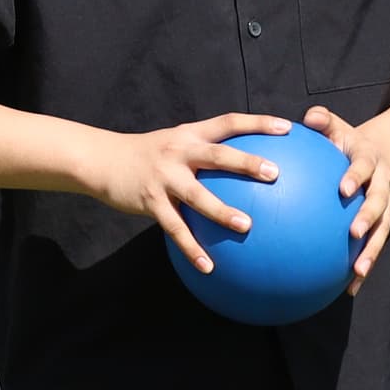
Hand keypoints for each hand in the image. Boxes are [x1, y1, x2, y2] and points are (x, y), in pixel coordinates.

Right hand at [83, 112, 289, 273]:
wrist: (103, 160)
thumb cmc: (148, 155)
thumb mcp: (175, 143)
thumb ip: (205, 153)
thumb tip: (244, 168)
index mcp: (190, 134)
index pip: (229, 123)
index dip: (257, 123)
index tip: (286, 128)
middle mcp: (179, 151)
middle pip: (218, 155)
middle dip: (246, 163)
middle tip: (275, 174)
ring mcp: (164, 177)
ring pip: (198, 195)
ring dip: (223, 211)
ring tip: (247, 226)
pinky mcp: (150, 201)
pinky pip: (176, 229)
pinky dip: (192, 248)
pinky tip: (209, 266)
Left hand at [303, 105, 389, 290]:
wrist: (380, 154)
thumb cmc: (345, 141)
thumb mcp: (337, 126)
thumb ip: (323, 120)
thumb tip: (309, 117)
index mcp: (369, 161)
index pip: (364, 168)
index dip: (356, 177)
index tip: (344, 189)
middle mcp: (381, 185)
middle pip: (380, 204)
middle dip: (369, 218)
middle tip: (354, 233)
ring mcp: (384, 207)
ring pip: (381, 231)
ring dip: (371, 252)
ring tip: (358, 272)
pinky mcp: (379, 225)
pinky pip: (371, 247)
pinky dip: (362, 269)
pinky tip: (349, 289)